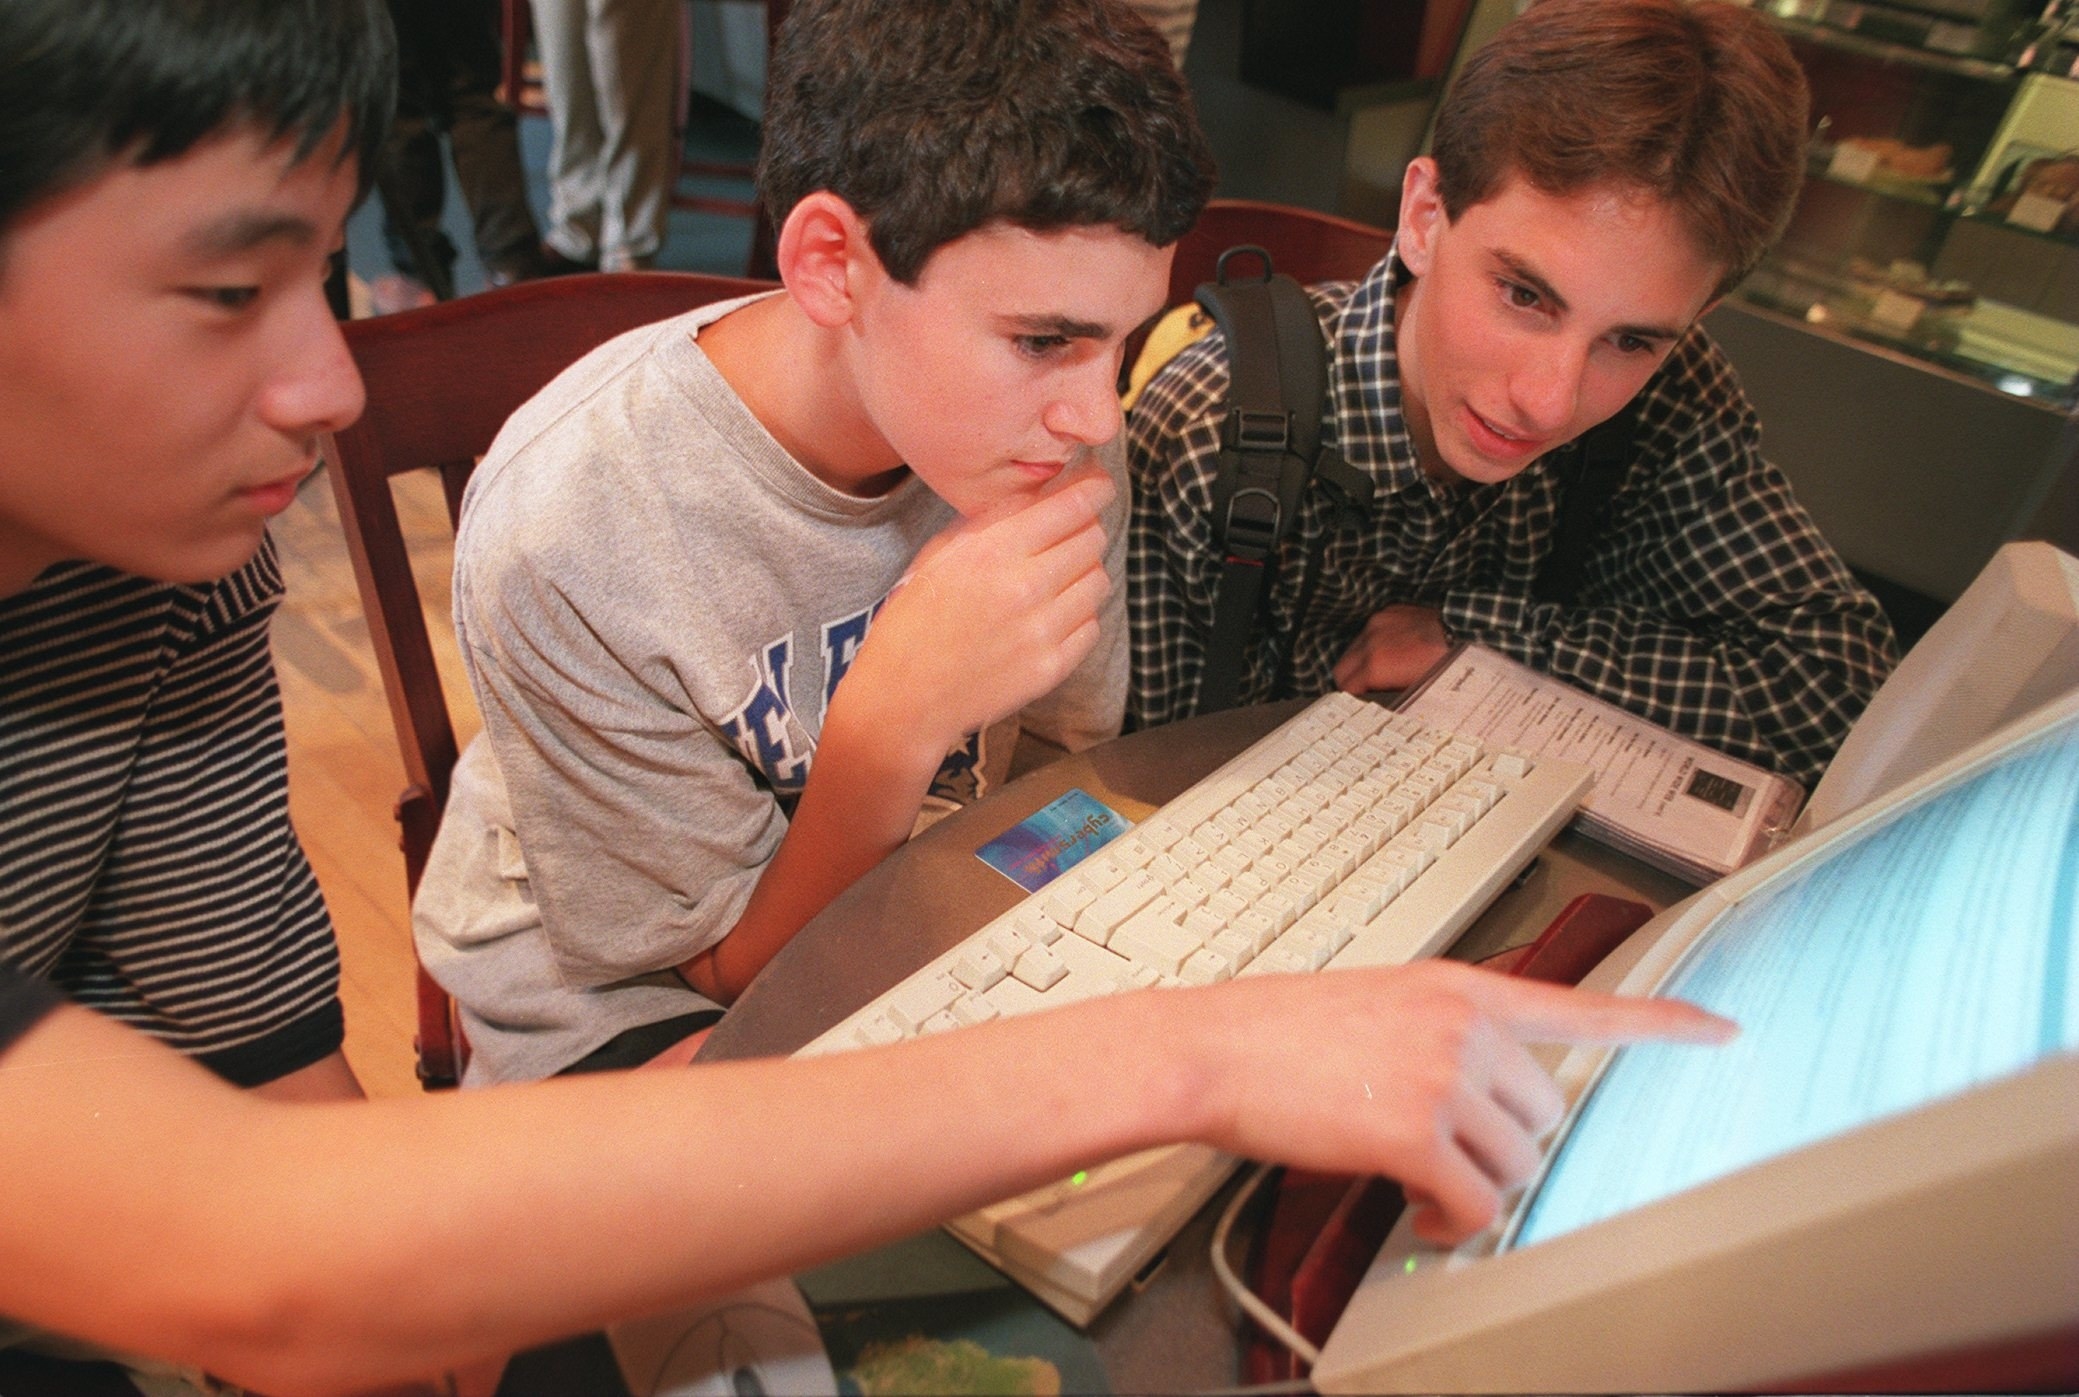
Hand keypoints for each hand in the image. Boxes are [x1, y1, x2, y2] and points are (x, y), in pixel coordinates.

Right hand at [842, 460, 1113, 758]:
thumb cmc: (914, 622)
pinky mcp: (1053, 666)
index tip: (1097, 484)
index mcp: (992, 551)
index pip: (1073, 505)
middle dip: (1084, 528)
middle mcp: (1025, 587)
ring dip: (1083, 572)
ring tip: (1053, 580)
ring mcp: (1043, 630)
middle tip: (1066, 534)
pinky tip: (1048, 617)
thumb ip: (993, 520)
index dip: (1094, 487)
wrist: (904, 699)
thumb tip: (1043, 490)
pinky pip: (1092, 625)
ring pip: (1098, 580)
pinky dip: (1078, 615)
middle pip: (1093, 537)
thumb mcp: (941, 555)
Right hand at [1196, 961, 1734, 1244]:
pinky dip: (1450, 1220)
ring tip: (1423, 1184)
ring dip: (1475, 1187)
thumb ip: (1442, 1034)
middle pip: (1546, 1113)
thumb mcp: (1378, 1006)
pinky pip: (1473, 1201)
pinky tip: (1419, 1209)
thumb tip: (1478, 1094)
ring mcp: (1443, 1075)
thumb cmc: (1276, 1033)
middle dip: (1504, 1147)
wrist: (1211, 1048)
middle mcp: (1465, 1025)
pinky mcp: (1415, 1131)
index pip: (1583, 1005)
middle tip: (1449, 1157)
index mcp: (1460, 988)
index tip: (1719, 1030)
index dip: (1663, 1023)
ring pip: (1515, 1162)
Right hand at [1332, 604, 1451, 694]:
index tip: (1359, 701)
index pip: (1345, 686)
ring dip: (1360, 661)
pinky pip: (1368, 632)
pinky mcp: (1386, 613)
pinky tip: (1390, 649)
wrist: (1462, 631)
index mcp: (1376, 665)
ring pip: (1352, 648)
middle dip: (1350, 681)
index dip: (1352, 697)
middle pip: (1341, 668)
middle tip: (1364, 689)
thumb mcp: (1415, 690)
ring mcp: (1377, 624)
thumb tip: (1373, 702)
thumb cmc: (1443, 665)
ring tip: (1380, 669)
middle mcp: (1370, 642)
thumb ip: (1386, 696)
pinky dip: (1373, 643)